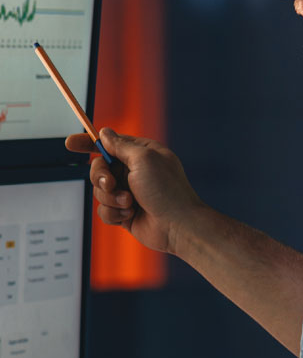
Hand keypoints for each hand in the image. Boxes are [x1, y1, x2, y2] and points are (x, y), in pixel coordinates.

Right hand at [65, 127, 203, 253]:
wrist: (177, 225)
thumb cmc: (166, 190)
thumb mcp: (143, 159)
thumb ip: (121, 146)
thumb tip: (105, 132)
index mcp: (142, 153)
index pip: (110, 143)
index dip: (89, 143)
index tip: (70, 143)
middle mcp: (135, 171)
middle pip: (99, 168)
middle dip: (101, 176)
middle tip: (111, 183)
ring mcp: (129, 192)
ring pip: (99, 191)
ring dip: (111, 198)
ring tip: (130, 203)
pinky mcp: (125, 212)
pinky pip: (104, 210)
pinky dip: (114, 213)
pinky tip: (130, 215)